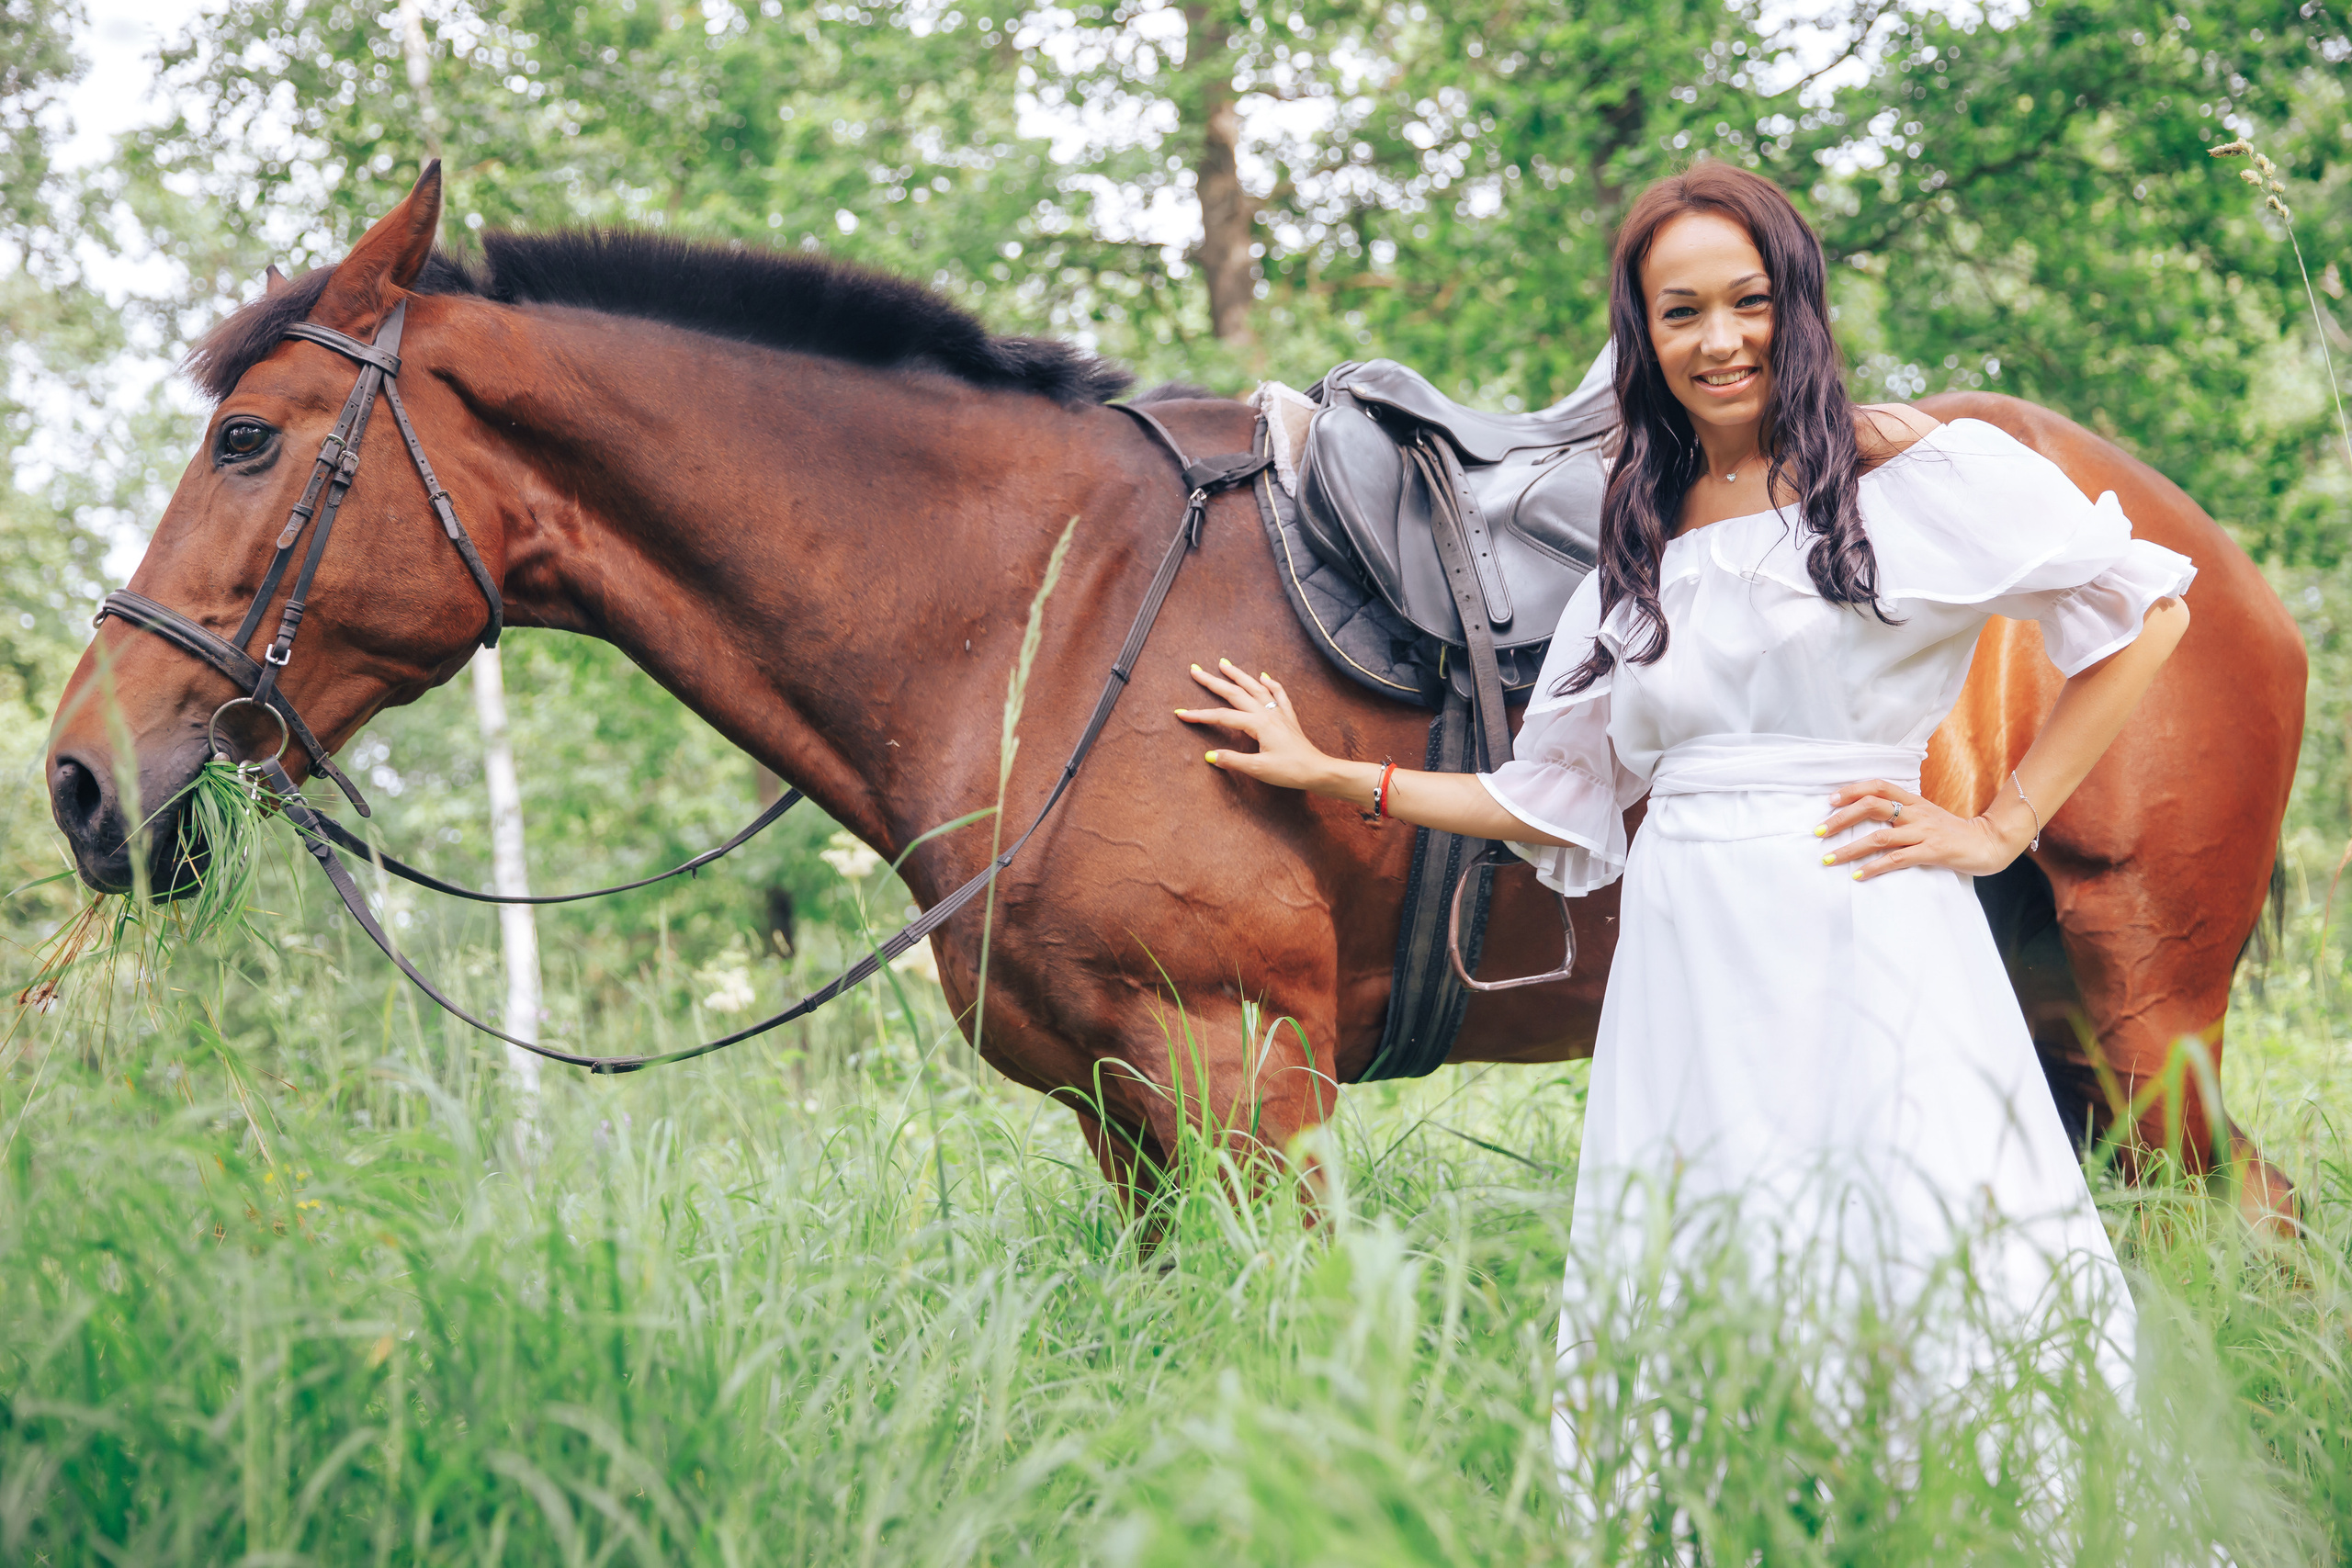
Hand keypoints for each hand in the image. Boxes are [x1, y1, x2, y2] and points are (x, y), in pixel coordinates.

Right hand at [1176, 659, 1334, 791]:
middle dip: (1213, 681)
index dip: (1200, 715)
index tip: (1181, 713)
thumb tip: (1210, 755)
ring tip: (1224, 663)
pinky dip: (1270, 684)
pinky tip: (1264, 677)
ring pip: (1255, 687)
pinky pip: (1278, 695)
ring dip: (1238, 675)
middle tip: (1195, 670)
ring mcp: (1278, 713)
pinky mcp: (1288, 718)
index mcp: (1257, 724)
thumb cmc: (1289, 771)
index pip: (1222, 717)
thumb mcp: (1257, 769)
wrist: (1317, 770)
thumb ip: (1233, 761)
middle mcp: (1266, 713)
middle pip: (1235, 693)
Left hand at [1816, 778, 2027, 880]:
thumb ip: (1901, 812)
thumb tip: (1866, 813)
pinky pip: (1897, 859)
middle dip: (1840, 819)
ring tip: (1828, 859)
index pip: (1878, 786)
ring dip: (1849, 849)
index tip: (1829, 801)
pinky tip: (1858, 875)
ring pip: (1879, 837)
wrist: (1989, 844)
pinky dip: (1874, 868)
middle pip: (1872, 806)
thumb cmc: (1952, 832)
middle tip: (1818, 832)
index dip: (1852, 790)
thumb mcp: (1925, 815)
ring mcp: (1924, 832)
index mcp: (1913, 801)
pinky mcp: (1932, 852)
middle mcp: (1916, 813)